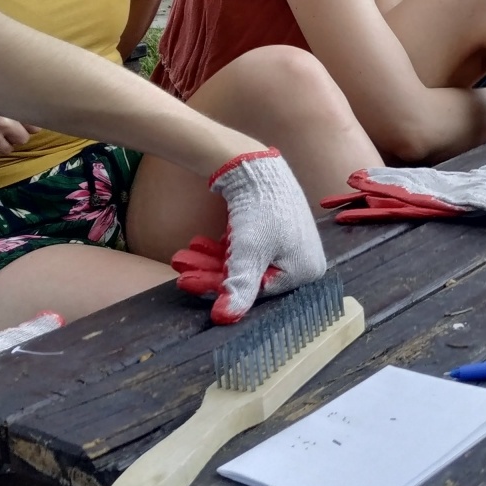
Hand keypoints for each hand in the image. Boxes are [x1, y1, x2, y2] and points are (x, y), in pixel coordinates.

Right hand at [0, 80, 30, 152]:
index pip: (35, 107)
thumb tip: (16, 100)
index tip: (23, 115)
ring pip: (22, 139)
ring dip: (12, 138)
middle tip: (8, 125)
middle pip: (34, 126)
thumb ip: (3, 92)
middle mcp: (12, 108)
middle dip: (23, 127)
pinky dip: (0, 146)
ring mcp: (4, 125)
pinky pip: (6, 149)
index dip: (30, 114)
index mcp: (11, 91)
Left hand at [171, 149, 326, 323]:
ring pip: (242, 262)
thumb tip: (223, 319)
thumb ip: (238, 289)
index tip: (188, 282)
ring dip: (210, 261)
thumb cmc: (260, 212)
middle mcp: (301, 261)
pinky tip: (197, 245)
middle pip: (248, 276)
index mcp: (305, 271)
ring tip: (182, 255)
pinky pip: (245, 249)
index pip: (258, 291)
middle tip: (180, 268)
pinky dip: (221, 249)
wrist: (258, 166)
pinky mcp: (274, 232)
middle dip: (209, 273)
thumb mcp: (248, 254)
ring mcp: (287, 246)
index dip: (220, 288)